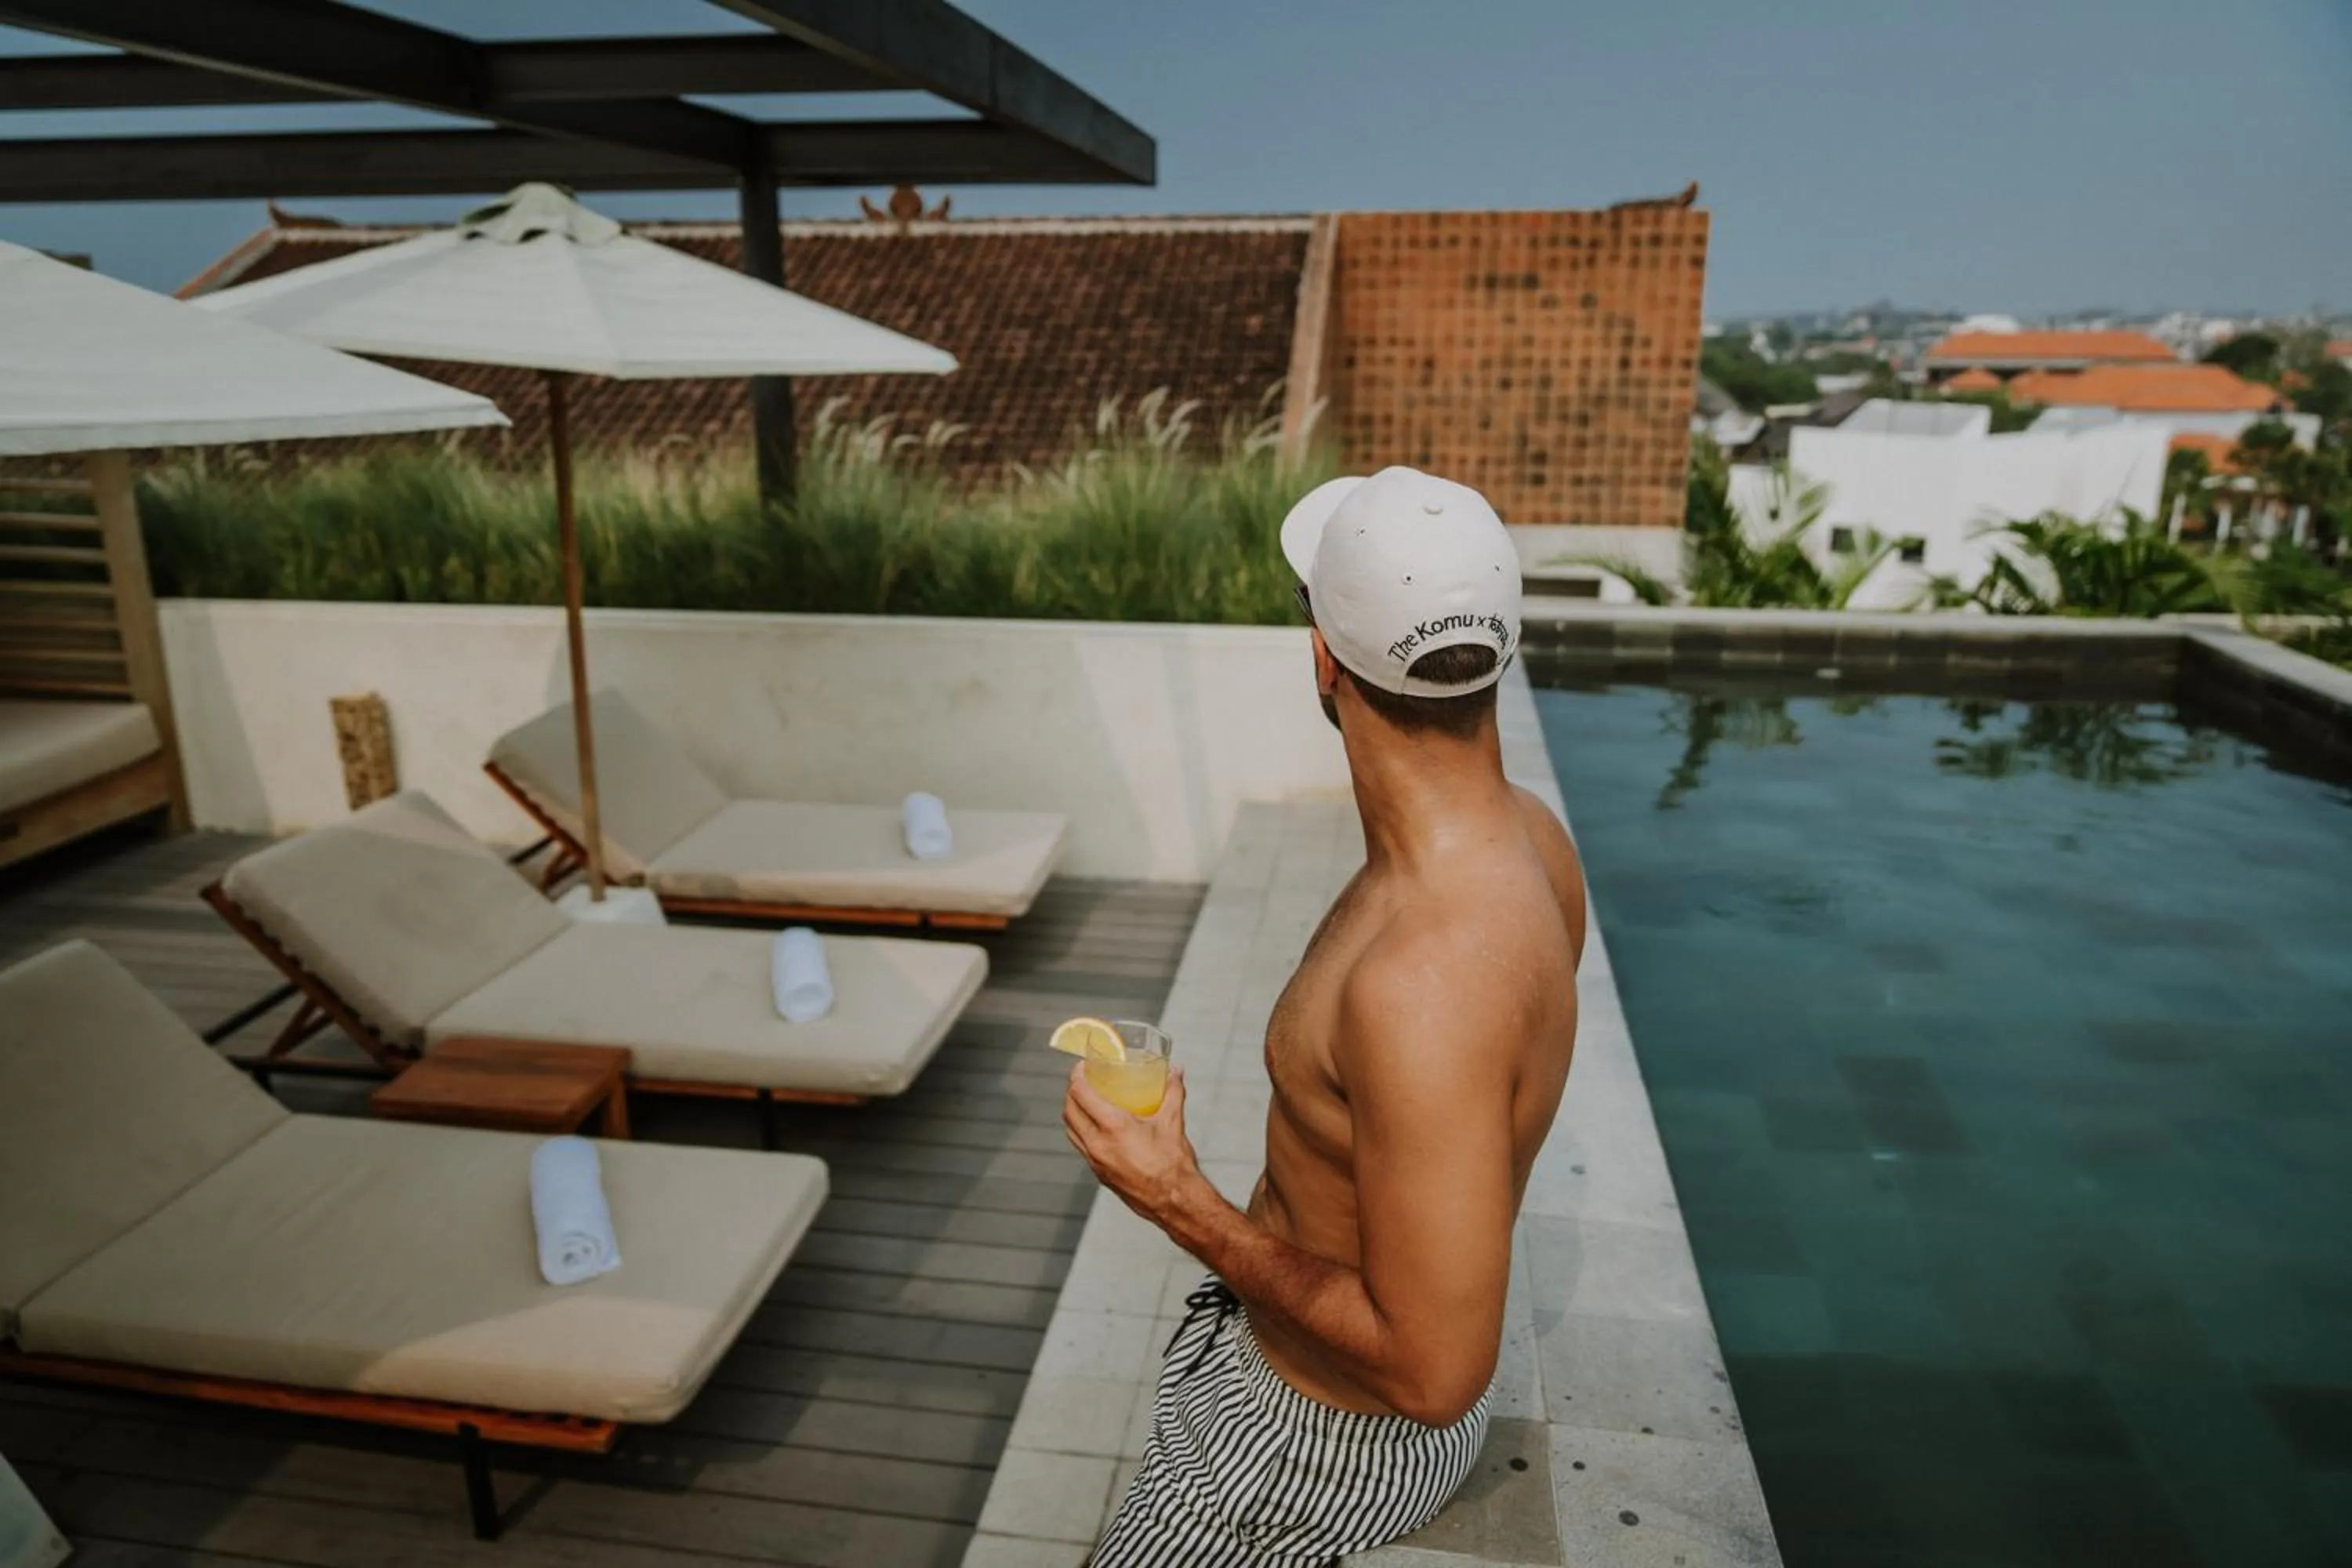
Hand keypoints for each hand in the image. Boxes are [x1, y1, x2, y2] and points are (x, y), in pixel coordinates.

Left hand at [1063, 1061, 1202, 1225]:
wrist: (1174, 1201)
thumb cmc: (1173, 1164)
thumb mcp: (1172, 1122)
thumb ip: (1173, 1092)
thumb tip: (1176, 1072)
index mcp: (1113, 1127)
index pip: (1081, 1094)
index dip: (1077, 1076)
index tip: (1082, 1067)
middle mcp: (1098, 1144)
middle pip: (1069, 1111)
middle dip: (1072, 1092)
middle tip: (1083, 1081)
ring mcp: (1095, 1161)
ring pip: (1071, 1130)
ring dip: (1073, 1112)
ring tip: (1086, 1102)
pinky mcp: (1099, 1174)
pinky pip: (1081, 1147)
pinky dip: (1081, 1131)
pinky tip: (1096, 1127)